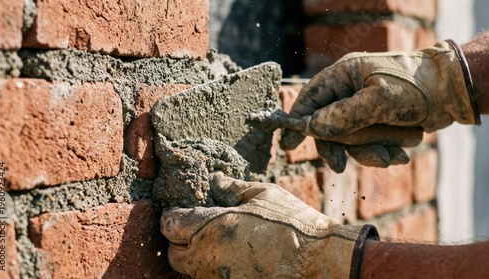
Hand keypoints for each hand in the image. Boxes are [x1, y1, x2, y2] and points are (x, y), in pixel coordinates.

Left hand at [161, 172, 377, 277]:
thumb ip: (232, 187)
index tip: (184, 212)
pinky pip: (212, 278)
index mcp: (211, 227)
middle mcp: (208, 258)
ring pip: (191, 270)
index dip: (174, 216)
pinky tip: (235, 257)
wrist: (319, 262)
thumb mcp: (263, 194)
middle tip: (200, 228)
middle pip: (173, 254)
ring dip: (197, 257)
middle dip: (180, 240)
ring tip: (220, 242)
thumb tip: (214, 180)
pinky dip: (215, 269)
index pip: (170, 224)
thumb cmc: (292, 225)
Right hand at [281, 41, 478, 171]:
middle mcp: (348, 91)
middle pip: (327, 126)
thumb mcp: (380, 100)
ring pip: (348, 139)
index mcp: (343, 75)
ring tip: (393, 156)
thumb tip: (313, 128)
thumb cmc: (416, 86)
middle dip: (342, 146)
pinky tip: (399, 154)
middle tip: (340, 166)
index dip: (297, 121)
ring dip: (368, 151)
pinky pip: (367, 144)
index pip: (310, 98)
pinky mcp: (374, 122)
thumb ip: (344, 115)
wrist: (450, 91)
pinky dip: (381, 151)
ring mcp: (361, 108)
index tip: (287, 144)